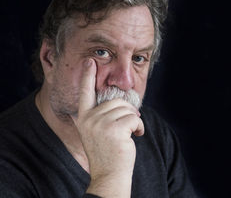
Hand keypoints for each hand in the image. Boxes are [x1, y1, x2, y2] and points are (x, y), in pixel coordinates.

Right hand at [72, 58, 143, 196]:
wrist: (109, 175)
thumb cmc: (107, 153)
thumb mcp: (98, 132)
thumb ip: (102, 115)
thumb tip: (121, 102)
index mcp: (84, 118)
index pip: (85, 93)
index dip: (87, 76)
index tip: (90, 61)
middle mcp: (89, 119)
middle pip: (117, 101)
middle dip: (128, 112)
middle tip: (128, 127)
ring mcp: (101, 124)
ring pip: (127, 109)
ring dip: (134, 120)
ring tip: (130, 134)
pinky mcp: (114, 129)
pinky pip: (135, 118)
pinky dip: (140, 126)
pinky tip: (136, 136)